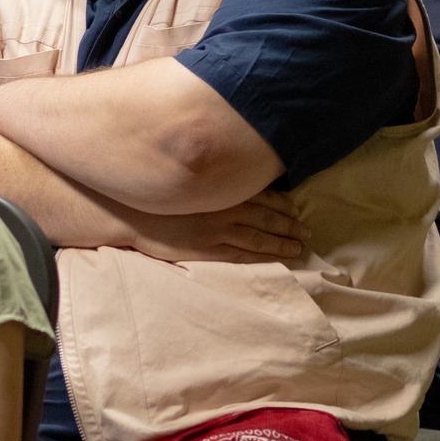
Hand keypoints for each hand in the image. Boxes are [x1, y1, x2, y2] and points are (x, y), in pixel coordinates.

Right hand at [118, 189, 308, 263]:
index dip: (282, 203)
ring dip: (283, 242)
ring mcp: (218, 230)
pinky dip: (264, 257)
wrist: (131, 214)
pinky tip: (278, 260)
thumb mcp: (185, 181)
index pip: (260, 194)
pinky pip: (244, 255)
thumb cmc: (155, 196)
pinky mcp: (209, 250)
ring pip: (260, 237)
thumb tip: (227, 180)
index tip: (297, 208)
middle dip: (290, 224)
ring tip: (301, 247)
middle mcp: (224, 207)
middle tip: (308, 231)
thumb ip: (208, 181)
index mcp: (220, 189)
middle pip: (267, 216)